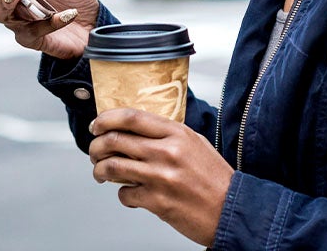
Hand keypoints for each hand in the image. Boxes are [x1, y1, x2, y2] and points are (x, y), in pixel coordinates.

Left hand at [88, 109, 232, 246]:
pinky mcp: (157, 202)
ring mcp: (161, 177)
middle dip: (96, 146)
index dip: (107, 119)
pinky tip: (131, 195)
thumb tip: (134, 130)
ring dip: (100, 170)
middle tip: (94, 152)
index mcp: (177, 133)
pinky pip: (124, 195)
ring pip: (112, 167)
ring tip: (101, 173)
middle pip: (115, 140)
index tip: (97, 125)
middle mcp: (167, 152)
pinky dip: (122, 195)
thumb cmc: (214, 178)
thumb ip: (167, 134)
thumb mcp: (195, 144)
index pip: (131, 117)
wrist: (232, 209)